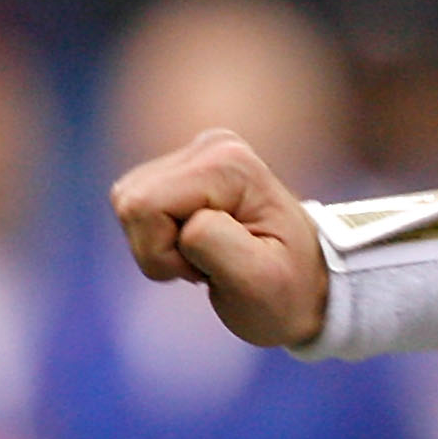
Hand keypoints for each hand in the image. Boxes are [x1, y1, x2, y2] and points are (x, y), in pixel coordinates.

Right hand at [109, 129, 329, 346]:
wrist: (308, 289)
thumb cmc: (287, 292)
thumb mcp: (258, 280)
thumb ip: (213, 241)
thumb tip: (186, 216)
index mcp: (230, 164)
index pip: (146, 206)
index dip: (165, 252)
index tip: (217, 267)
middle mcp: (212, 146)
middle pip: (131, 201)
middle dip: (160, 249)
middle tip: (212, 264)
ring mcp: (196, 155)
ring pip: (129, 204)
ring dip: (161, 246)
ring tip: (210, 257)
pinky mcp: (180, 171)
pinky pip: (136, 208)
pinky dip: (160, 240)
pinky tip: (200, 247)